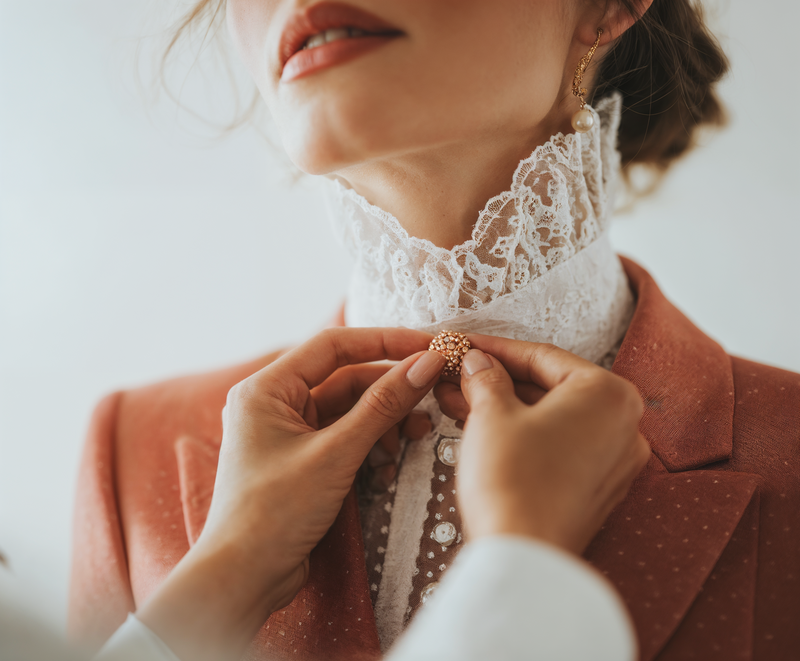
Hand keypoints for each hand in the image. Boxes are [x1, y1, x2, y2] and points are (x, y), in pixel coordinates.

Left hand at [137, 327, 444, 660]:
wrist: (243, 578)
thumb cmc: (273, 513)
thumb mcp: (336, 454)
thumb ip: (382, 405)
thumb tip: (425, 363)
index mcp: (266, 388)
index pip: (334, 345)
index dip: (384, 341)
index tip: (427, 346)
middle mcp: (274, 403)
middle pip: (345, 379)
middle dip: (389, 391)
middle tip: (430, 398)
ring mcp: (287, 433)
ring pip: (349, 410)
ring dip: (383, 422)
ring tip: (412, 438)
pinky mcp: (301, 459)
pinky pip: (344, 437)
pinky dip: (370, 445)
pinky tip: (387, 466)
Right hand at [451, 338, 649, 554]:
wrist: (523, 556)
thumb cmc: (514, 481)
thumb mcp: (491, 415)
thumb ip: (486, 378)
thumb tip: (479, 362)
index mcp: (607, 393)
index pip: (543, 356)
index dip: (496, 349)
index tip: (467, 345)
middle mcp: (623, 424)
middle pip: (550, 387)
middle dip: (498, 380)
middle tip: (459, 373)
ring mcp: (614, 460)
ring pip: (551, 417)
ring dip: (505, 406)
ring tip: (459, 399)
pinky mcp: (598, 488)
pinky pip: (559, 445)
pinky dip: (523, 433)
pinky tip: (483, 427)